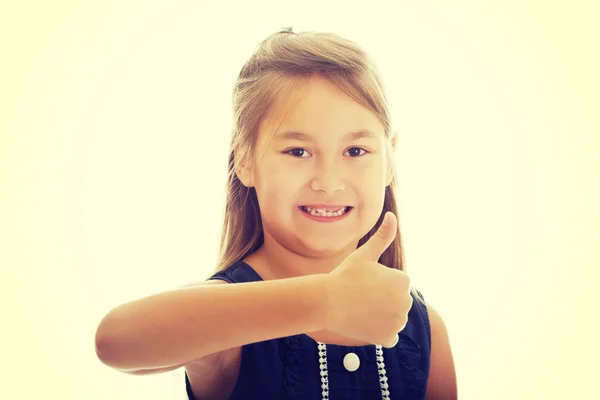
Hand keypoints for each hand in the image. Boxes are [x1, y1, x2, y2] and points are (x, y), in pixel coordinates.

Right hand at [323, 212, 411, 347]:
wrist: (327, 302)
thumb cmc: (344, 275)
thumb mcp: (365, 254)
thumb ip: (383, 236)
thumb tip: (392, 215)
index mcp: (403, 280)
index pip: (395, 284)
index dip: (378, 283)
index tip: (363, 283)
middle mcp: (406, 301)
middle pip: (395, 302)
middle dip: (381, 300)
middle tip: (359, 296)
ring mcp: (398, 321)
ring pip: (392, 318)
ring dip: (380, 316)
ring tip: (360, 309)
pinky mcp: (388, 338)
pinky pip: (388, 335)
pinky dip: (378, 332)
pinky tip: (364, 323)